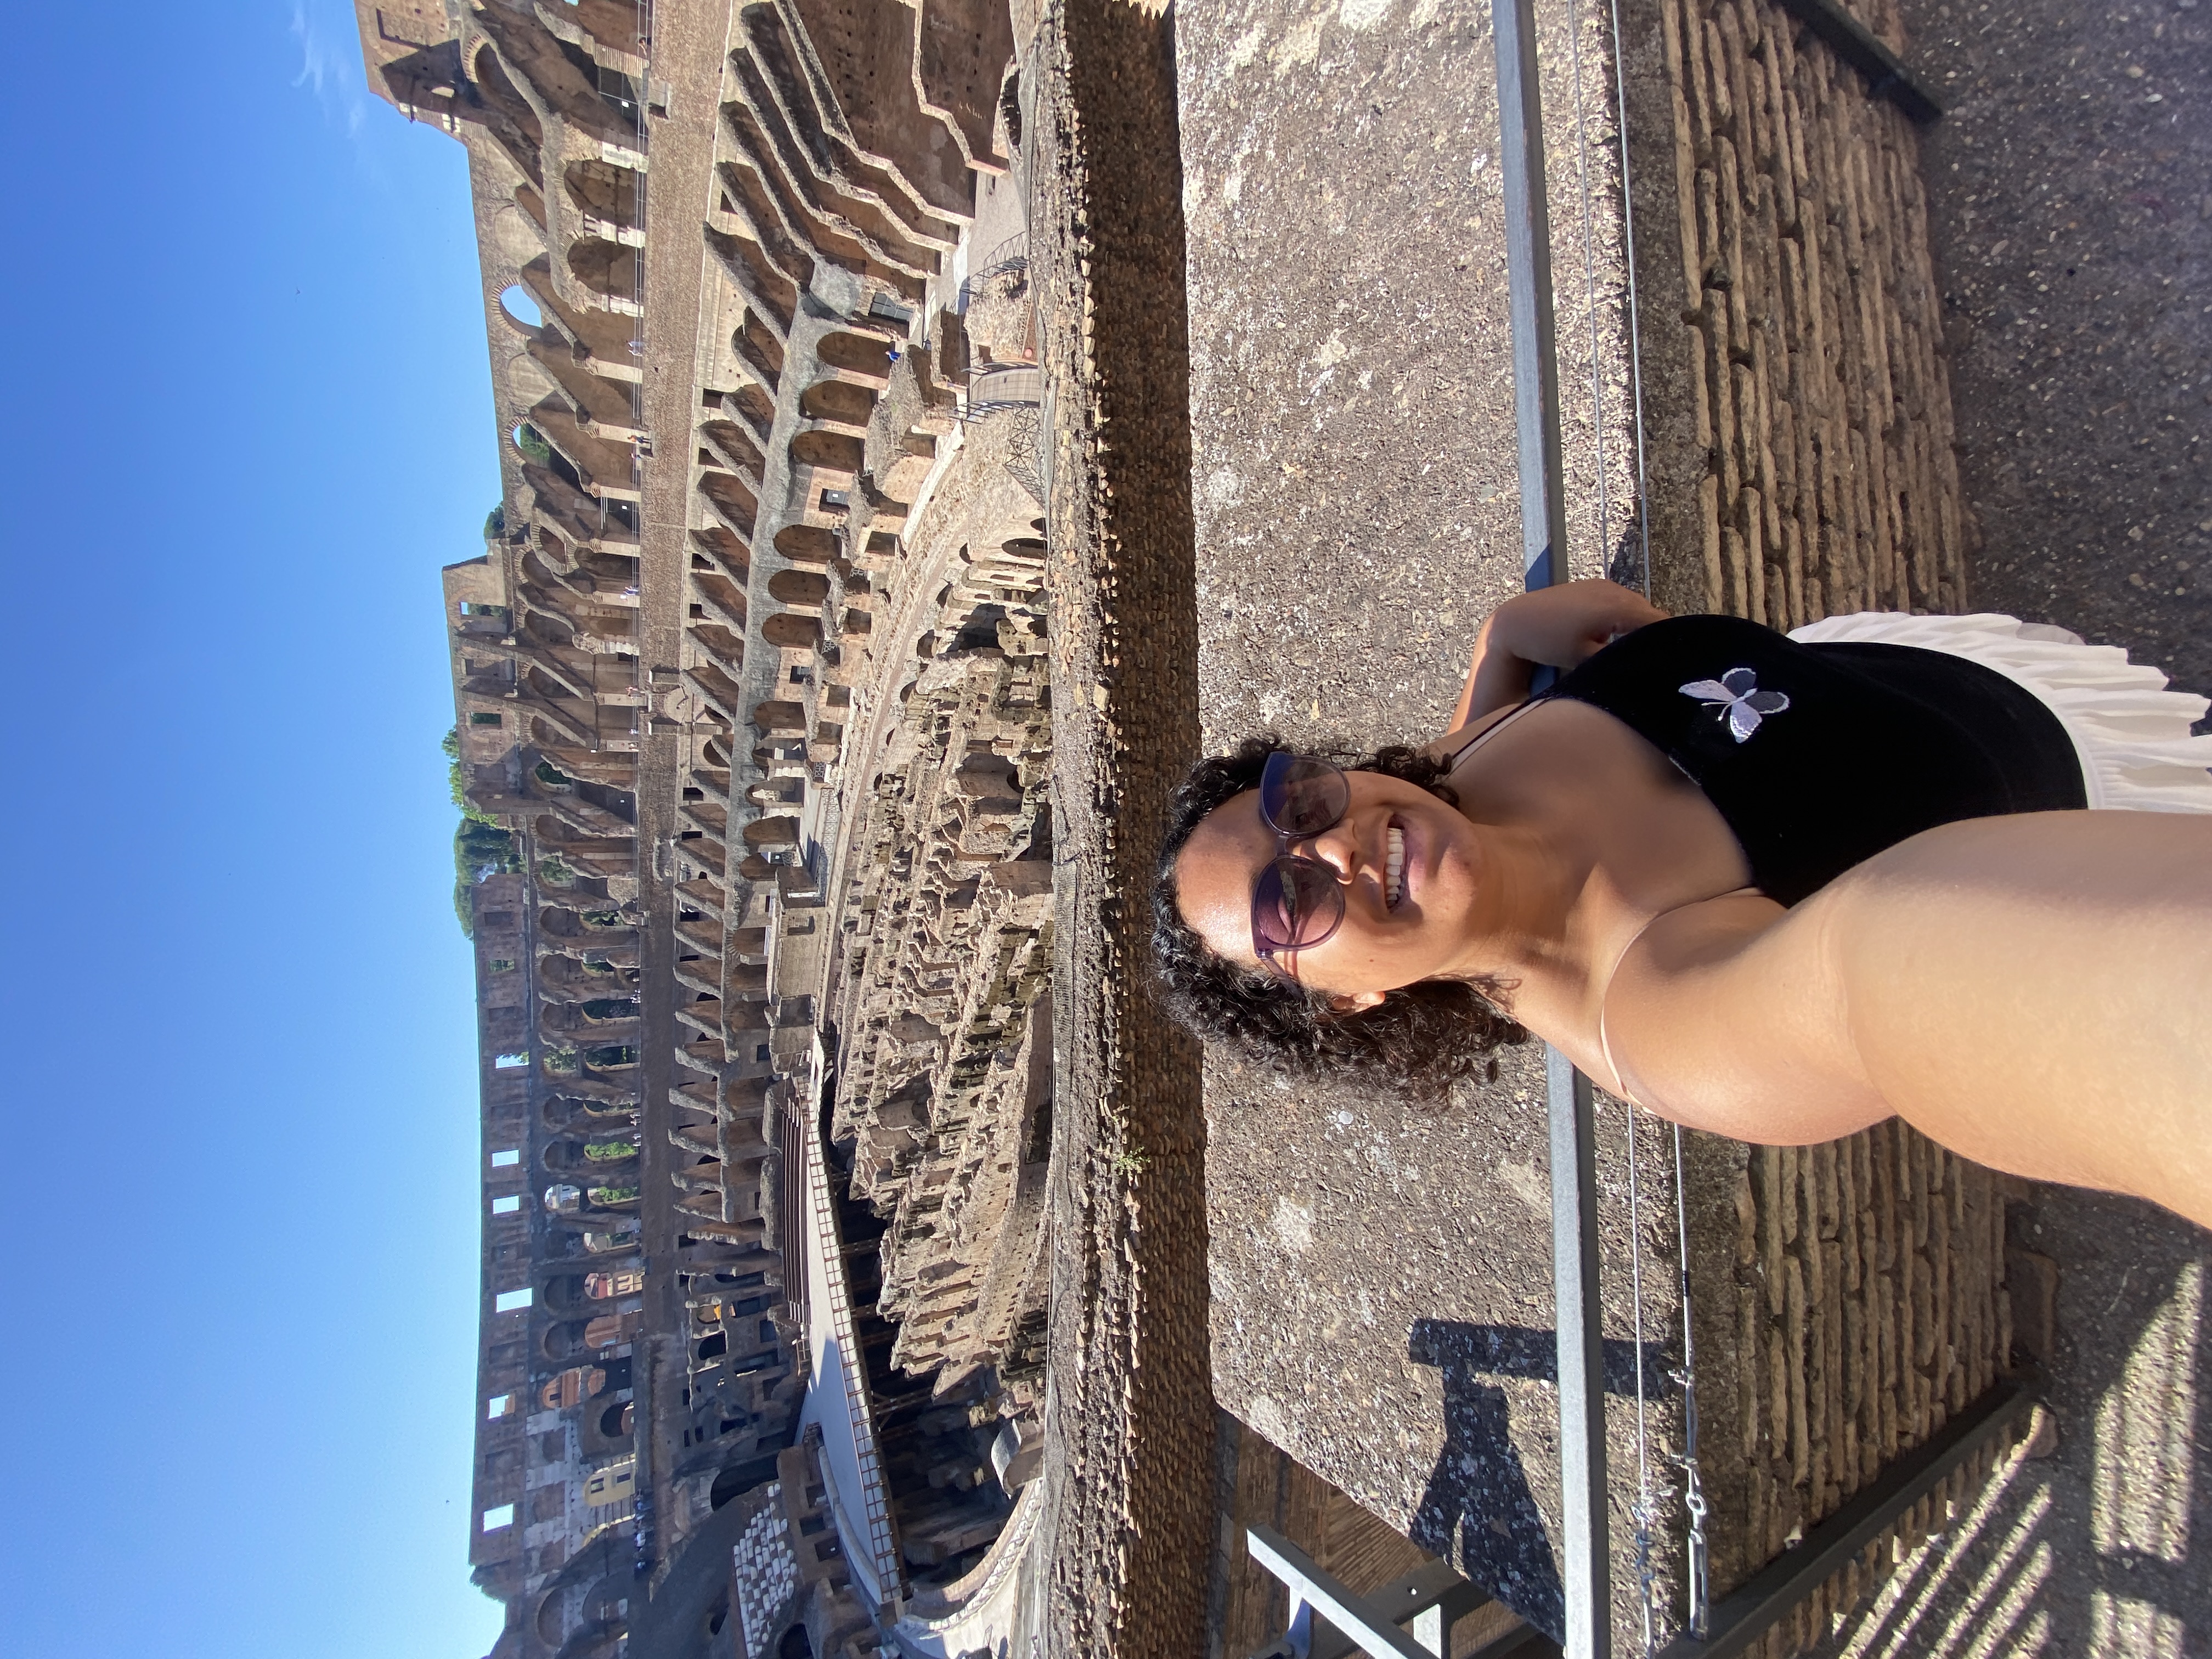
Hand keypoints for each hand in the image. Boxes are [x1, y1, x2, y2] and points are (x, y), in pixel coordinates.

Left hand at [1484, 579, 1667, 669]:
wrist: (1515, 622)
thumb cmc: (1546, 642)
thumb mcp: (1586, 659)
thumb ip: (1619, 660)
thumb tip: (1640, 666)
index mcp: (1617, 608)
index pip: (1660, 625)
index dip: (1669, 645)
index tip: (1672, 665)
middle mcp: (1615, 591)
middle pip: (1652, 616)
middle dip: (1657, 637)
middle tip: (1657, 663)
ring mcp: (1604, 586)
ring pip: (1637, 609)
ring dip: (1641, 627)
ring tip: (1638, 652)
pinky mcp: (1594, 586)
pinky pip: (1622, 602)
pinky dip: (1626, 618)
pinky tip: (1617, 636)